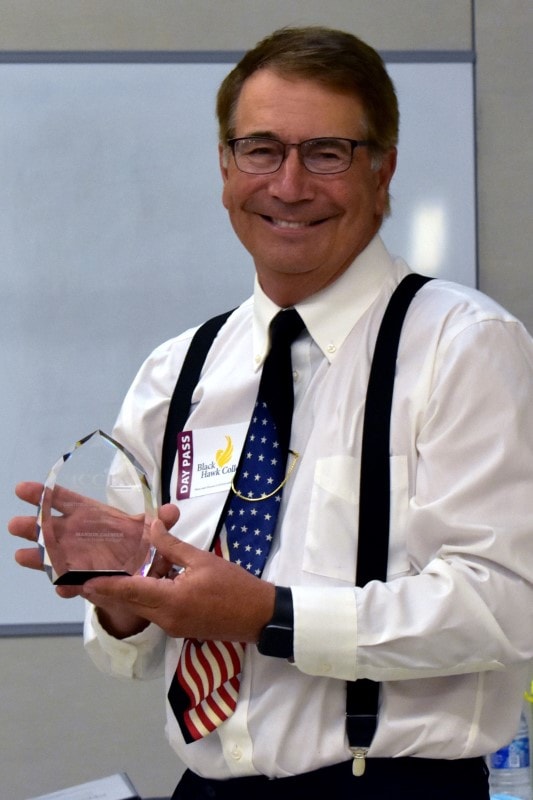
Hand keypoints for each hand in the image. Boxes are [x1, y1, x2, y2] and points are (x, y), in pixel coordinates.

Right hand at [8, 481, 178, 601]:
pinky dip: (67, 586)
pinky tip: (61, 587)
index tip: (25, 489)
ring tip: (22, 556)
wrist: (147, 583)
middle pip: (54, 528)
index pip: (69, 502)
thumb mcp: (155, 534)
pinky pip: (73, 585)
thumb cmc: (146, 550)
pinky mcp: (86, 584)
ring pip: (55, 557)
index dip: (48, 495)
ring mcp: (80, 561)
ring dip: (39, 557)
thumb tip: (171, 511)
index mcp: (96, 519)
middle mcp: (83, 538)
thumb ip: (162, 523)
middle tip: (15, 524)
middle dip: (34, 526)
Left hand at [80, 520, 275, 643]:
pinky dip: (146, 599)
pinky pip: (156, 613)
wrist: (260, 616)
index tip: (82, 580)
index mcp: (171, 600)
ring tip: (112, 575)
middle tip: (88, 574)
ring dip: (129, 593)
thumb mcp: (202, 560)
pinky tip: (144, 583)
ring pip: (142, 608)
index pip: (130, 590)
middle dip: (110, 590)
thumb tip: (151, 528)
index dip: (105, 585)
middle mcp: (166, 618)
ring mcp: (173, 628)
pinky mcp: (180, 630)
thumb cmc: (235, 585)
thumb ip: (172, 546)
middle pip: (131, 602)